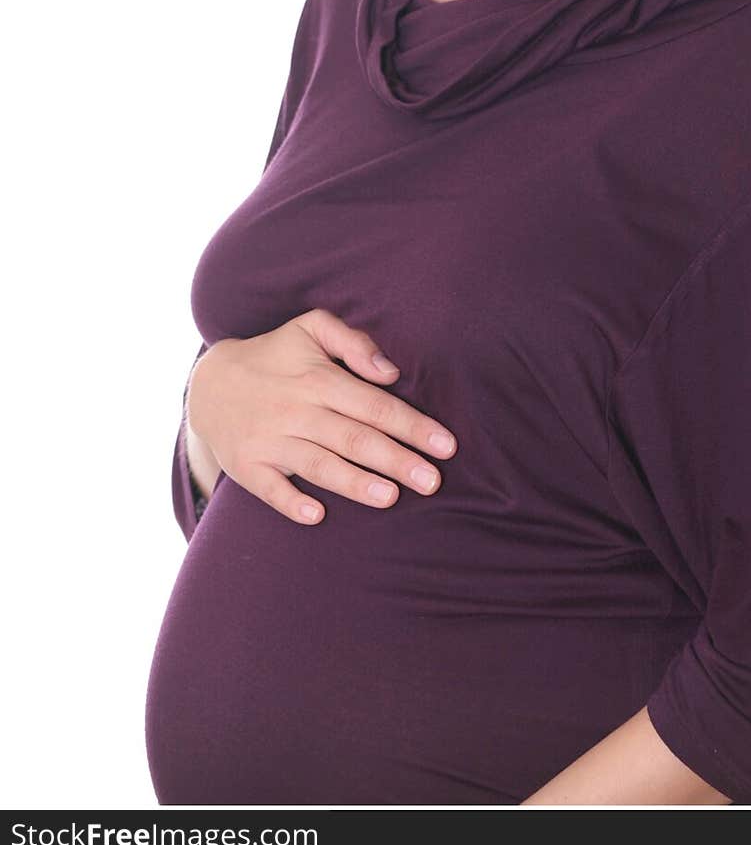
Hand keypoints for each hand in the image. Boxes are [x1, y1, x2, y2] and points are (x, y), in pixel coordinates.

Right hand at [186, 308, 456, 524]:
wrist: (209, 384)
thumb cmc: (276, 355)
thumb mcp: (310, 328)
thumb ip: (353, 341)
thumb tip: (390, 371)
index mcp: (318, 379)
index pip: (375, 405)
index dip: (413, 425)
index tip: (446, 445)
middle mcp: (297, 410)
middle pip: (355, 438)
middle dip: (397, 460)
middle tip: (433, 482)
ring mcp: (270, 440)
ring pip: (319, 465)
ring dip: (355, 483)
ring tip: (391, 497)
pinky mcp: (247, 466)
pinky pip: (270, 489)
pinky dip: (292, 502)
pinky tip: (316, 515)